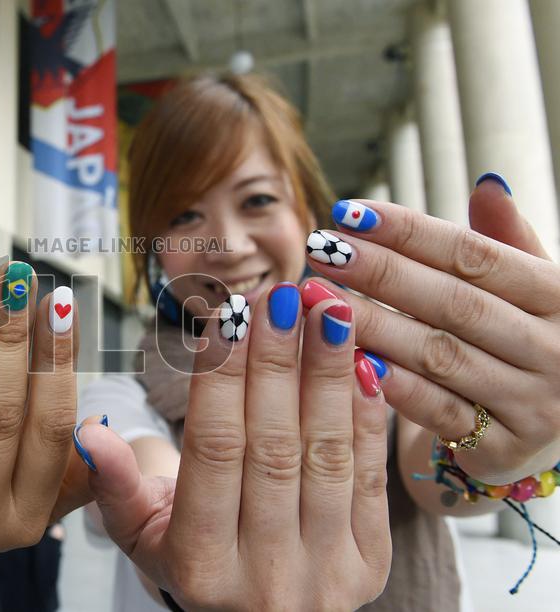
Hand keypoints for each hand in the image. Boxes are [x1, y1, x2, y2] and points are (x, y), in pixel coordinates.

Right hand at [76, 288, 391, 609]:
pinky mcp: (371, 561)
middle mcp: (266, 574)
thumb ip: (115, 484)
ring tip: (327, 310)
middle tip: (281, 294)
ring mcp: (326, 570)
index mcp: (201, 564)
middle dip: (276, 363)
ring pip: (325, 454)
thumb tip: (88, 432)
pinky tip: (360, 361)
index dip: (220, 380)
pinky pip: (370, 476)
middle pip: (271, 447)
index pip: (214, 452)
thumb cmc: (190, 561)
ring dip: (328, 375)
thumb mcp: (140, 535)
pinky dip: (366, 415)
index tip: (227, 316)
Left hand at [304, 180, 559, 483]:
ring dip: (372, 325)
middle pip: (454, 303)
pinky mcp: (503, 451)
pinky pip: (437, 413)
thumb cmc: (520, 341)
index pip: (477, 255)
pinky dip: (392, 386)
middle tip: (320, 249)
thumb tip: (488, 183)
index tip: (348, 213)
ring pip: (440, 356)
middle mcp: (557, 350)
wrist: (550, 430)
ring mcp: (534, 404)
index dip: (410, 232)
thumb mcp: (528, 290)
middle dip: (380, 273)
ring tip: (317, 298)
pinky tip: (347, 359)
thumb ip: (504, 242)